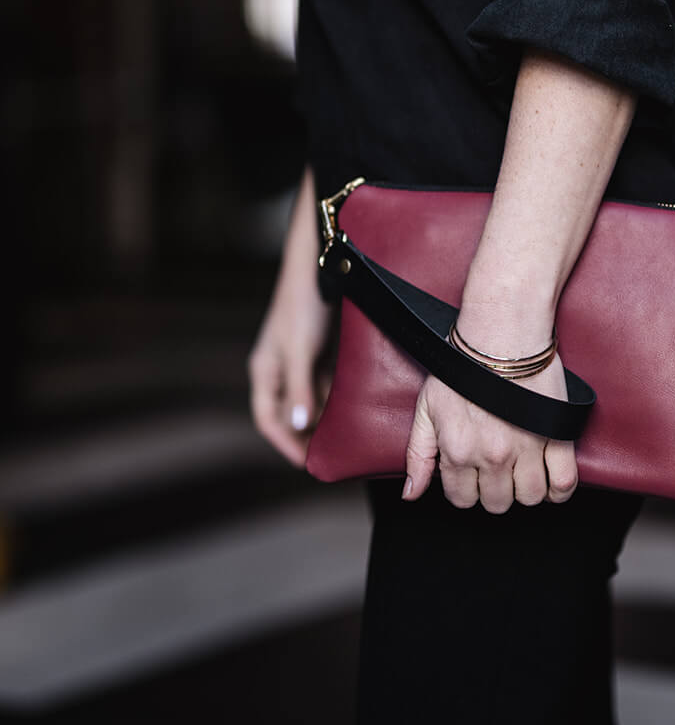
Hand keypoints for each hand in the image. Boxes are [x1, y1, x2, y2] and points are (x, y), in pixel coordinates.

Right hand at [248, 168, 334, 467]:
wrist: (318, 261)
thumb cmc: (302, 303)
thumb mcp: (300, 348)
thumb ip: (300, 387)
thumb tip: (300, 425)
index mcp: (266, 370)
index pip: (269, 420)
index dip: (286, 444)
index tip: (310, 464)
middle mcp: (282, 368)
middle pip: (293, 413)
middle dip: (310, 436)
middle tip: (336, 456)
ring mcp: (302, 358)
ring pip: (313, 398)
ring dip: (328, 417)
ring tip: (352, 436)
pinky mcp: (321, 349)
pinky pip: (329, 382)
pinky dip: (340, 396)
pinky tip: (359, 406)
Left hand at [402, 352, 578, 511]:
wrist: (501, 332)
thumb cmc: (463, 364)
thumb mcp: (427, 408)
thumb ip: (418, 455)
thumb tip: (411, 494)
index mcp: (458, 452)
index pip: (462, 499)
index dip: (466, 489)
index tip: (473, 475)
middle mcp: (491, 456)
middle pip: (497, 503)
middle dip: (495, 491)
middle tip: (498, 470)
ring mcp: (526, 448)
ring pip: (529, 497)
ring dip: (526, 490)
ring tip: (523, 472)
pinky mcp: (555, 436)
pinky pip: (564, 483)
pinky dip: (560, 491)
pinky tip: (551, 482)